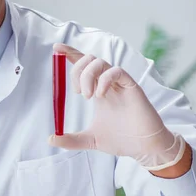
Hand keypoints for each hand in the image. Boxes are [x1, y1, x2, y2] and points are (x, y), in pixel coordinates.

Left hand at [49, 43, 185, 170]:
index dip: (70, 53)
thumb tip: (51, 140)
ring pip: (100, 62)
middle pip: (88, 59)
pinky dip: (105, 79)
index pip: (82, 65)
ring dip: (88, 75)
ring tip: (88, 96)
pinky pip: (117, 71)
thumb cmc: (121, 140)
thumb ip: (70, 140)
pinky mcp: (132, 87)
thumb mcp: (90, 140)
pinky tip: (100, 95)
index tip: (56, 47)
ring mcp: (119, 84)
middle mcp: (107, 83)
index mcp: (97, 89)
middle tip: (79, 92)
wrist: (143, 148)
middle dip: (77, 69)